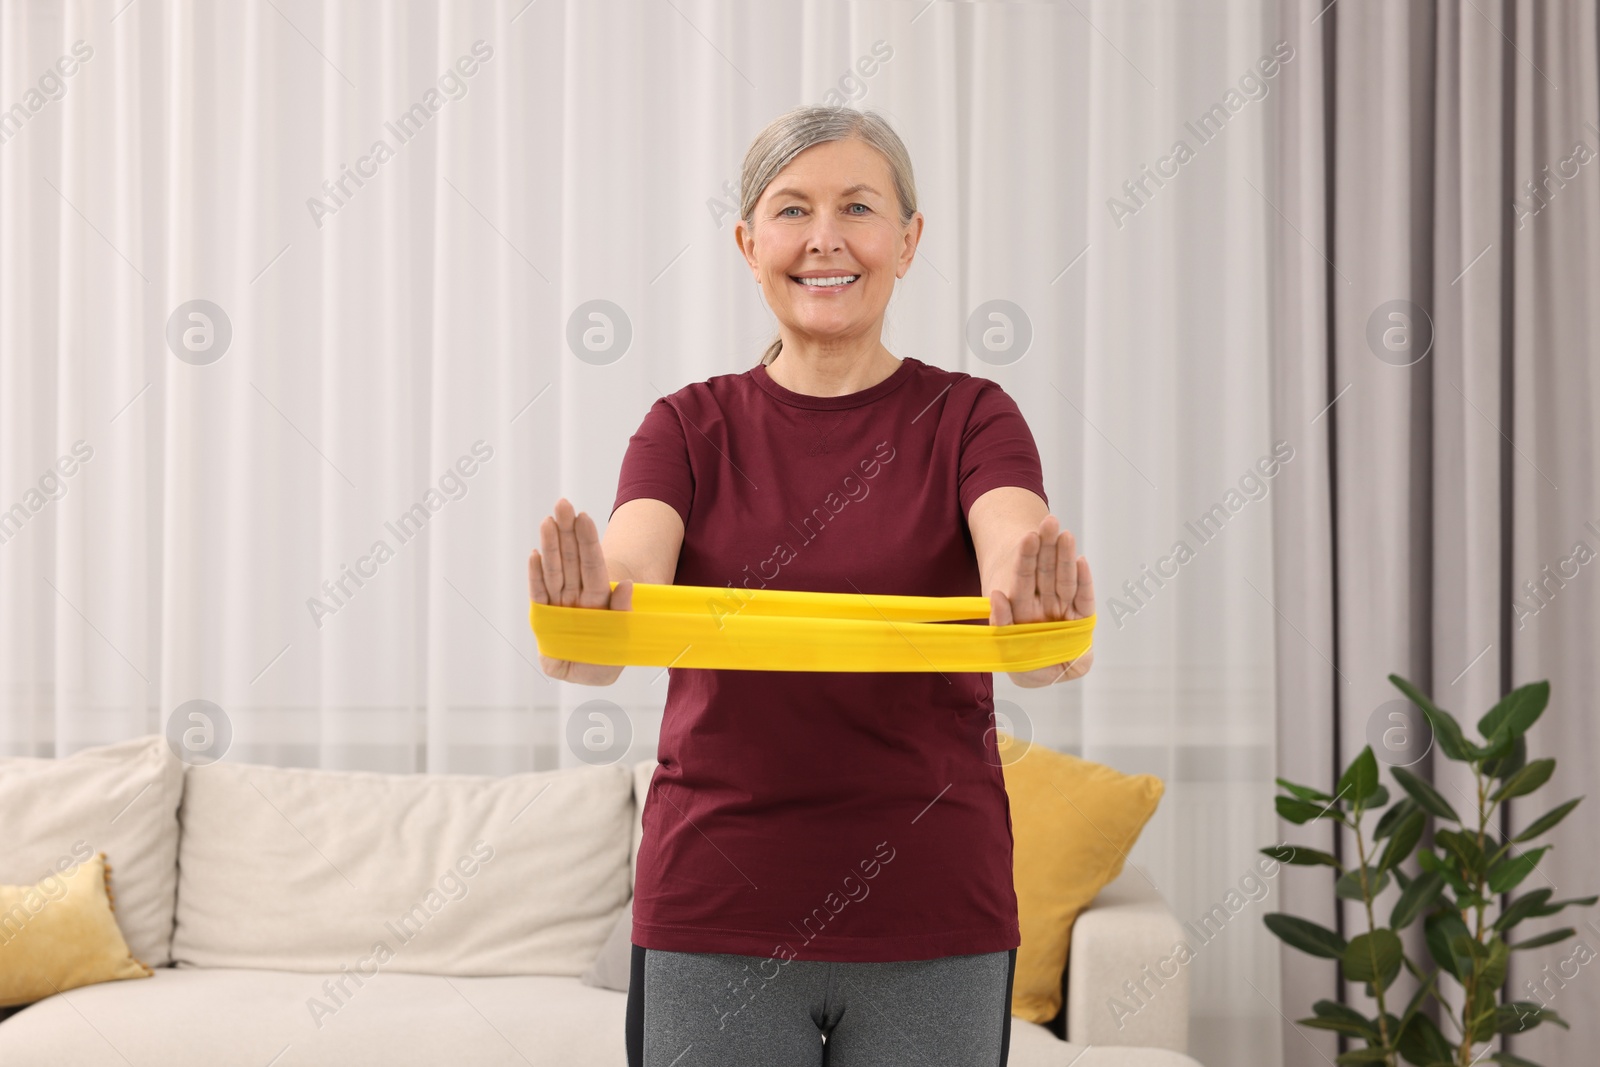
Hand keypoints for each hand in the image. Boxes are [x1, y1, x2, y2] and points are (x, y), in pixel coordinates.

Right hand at [528, 497, 632, 684]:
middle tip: (563, 504)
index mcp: (600, 599)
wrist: (590, 673)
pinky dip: (536, 575)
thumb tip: (628, 584)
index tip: (584, 517)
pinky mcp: (544, 617)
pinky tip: (534, 554)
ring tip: (548, 520)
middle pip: (572, 560)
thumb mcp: (623, 634)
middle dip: (567, 532)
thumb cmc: (609, 653)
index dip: (588, 542)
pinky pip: (539, 594)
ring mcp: (560, 604)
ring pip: (555, 570)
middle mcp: (578, 596)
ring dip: (551, 546)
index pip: (593, 566)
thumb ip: (623, 611)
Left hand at [987, 514, 1093, 685]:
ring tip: (1065, 534)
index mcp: (1022, 607)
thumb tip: (997, 595)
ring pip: (1064, 578)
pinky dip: (1083, 581)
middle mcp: (1044, 604)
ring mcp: (1064, 609)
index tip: (1027, 538)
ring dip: (1065, 556)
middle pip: (1046, 571)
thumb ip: (1001, 623)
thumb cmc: (1024, 660)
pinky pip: (1083, 598)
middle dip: (1047, 547)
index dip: (1025, 558)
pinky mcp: (1083, 619)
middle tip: (1049, 522)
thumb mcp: (1005, 646)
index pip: (1023, 579)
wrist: (1048, 676)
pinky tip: (1081, 561)